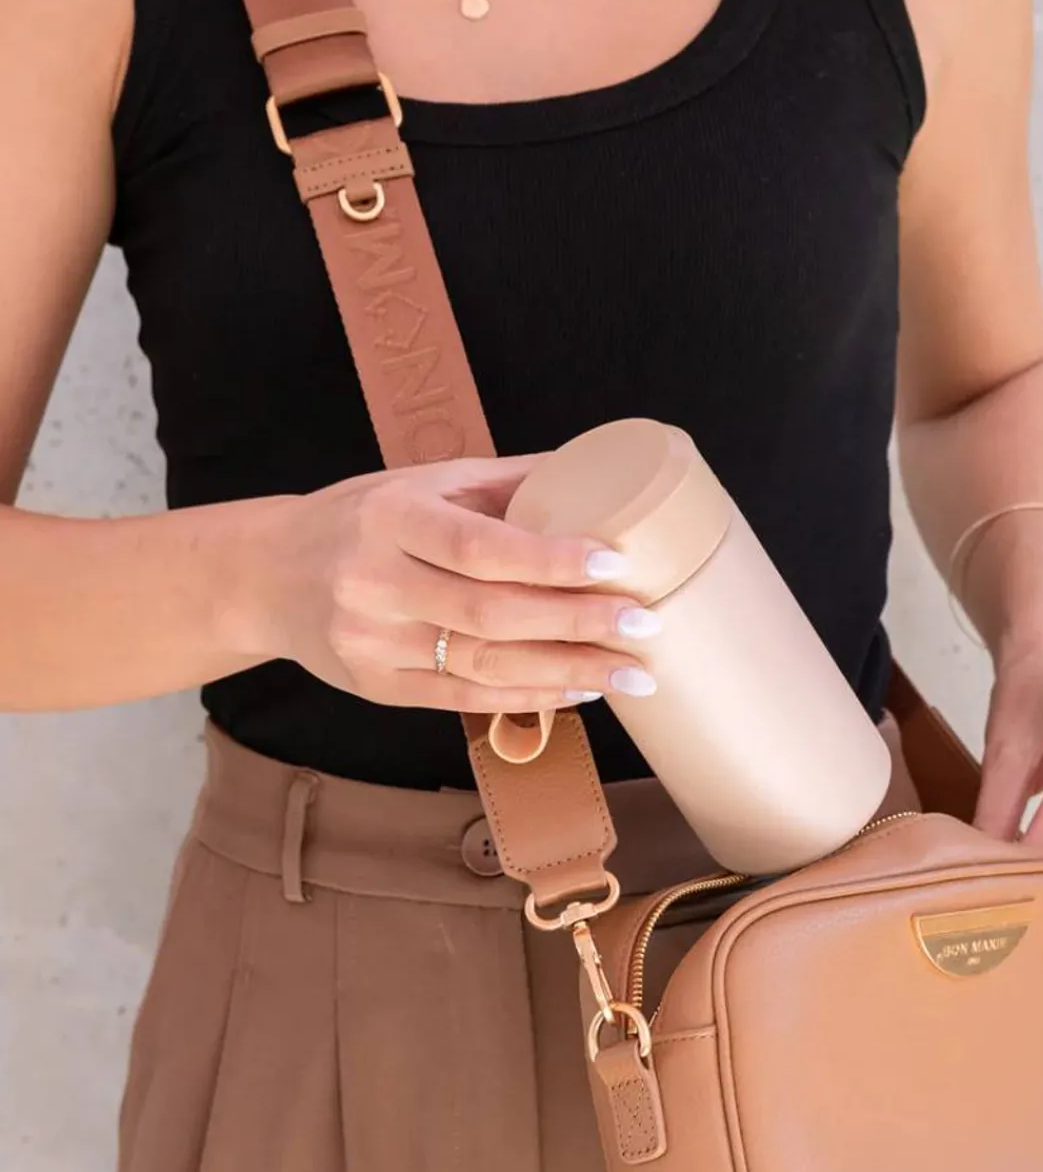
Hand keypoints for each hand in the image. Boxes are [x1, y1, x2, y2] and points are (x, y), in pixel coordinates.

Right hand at [237, 455, 660, 712]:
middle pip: (491, 614)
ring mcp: (373, 643)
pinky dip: (528, 698)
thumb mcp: (421, 482)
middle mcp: (376, 583)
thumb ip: (504, 482)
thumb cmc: (360, 518)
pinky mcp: (377, 687)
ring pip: (485, 666)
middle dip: (578, 624)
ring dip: (567, 672)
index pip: (479, 546)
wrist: (266, 576)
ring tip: (631, 674)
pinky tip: (580, 691)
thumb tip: (597, 471)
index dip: (549, 559)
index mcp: (390, 518)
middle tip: (647, 627)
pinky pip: (464, 699)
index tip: (614, 564)